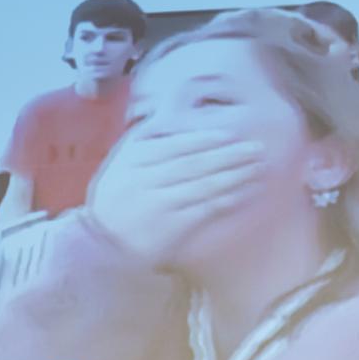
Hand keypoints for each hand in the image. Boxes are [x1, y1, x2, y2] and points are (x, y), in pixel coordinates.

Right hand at [86, 129, 264, 267]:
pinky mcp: (169, 227)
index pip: (177, 144)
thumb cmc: (117, 200)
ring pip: (203, 185)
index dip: (207, 138)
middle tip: (257, 148)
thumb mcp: (120, 164)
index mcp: (134, 158)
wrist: (100, 245)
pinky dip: (226, 200)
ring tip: (258, 169)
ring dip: (234, 176)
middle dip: (229, 155)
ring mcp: (158, 204)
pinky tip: (244, 193)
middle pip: (195, 163)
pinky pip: (204, 210)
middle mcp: (145, 178)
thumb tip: (176, 115)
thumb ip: (145, 140)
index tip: (232, 135)